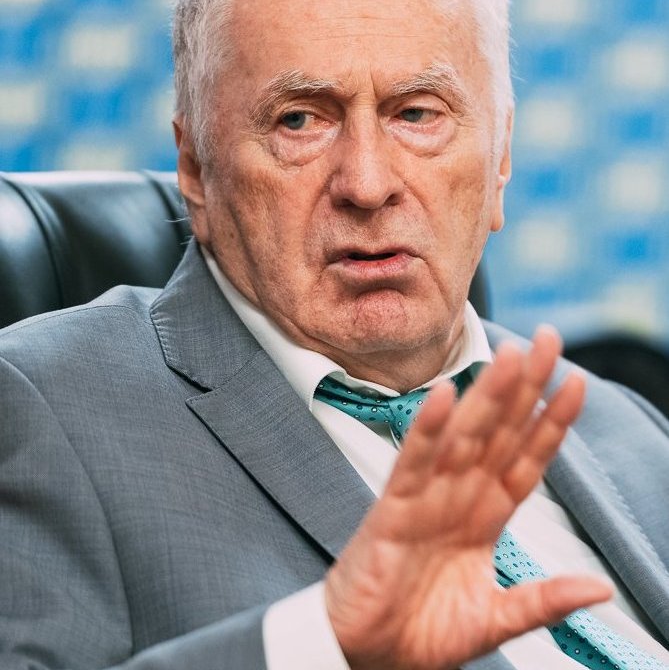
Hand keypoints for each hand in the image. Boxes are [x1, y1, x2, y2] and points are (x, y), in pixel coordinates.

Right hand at [325, 326, 612, 669]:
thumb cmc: (421, 632)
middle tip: (546, 339)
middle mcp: (459, 498)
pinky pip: (411, 464)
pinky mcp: (392, 511)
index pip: (526, 459)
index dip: (552, 423)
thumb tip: (599, 589)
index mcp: (485, 518)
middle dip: (525, 388)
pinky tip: (442, 398)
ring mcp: (426, 499)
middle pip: (500, 433)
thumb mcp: (493, 619)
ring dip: (486, 397)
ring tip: (509, 356)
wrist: (366, 656)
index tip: (576, 384)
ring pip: (462, 437)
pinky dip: (425, 431)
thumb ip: (542, 601)